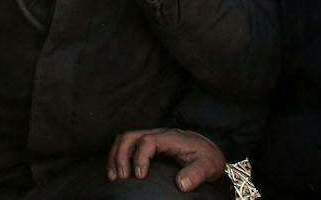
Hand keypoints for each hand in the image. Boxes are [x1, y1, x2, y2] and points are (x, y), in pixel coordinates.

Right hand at [108, 129, 227, 192]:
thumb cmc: (206, 157)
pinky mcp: (146, 144)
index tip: (139, 176)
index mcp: (170, 138)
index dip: (140, 157)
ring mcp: (150, 138)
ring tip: (113, 176)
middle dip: (120, 156)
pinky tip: (116, 172)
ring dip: (115, 156)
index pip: (147, 141)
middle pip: (130, 136)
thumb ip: (196, 174)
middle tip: (120, 177)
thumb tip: (181, 185)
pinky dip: (117, 157)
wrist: (207, 149)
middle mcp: (156, 135)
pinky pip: (126, 145)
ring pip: (124, 139)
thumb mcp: (208, 166)